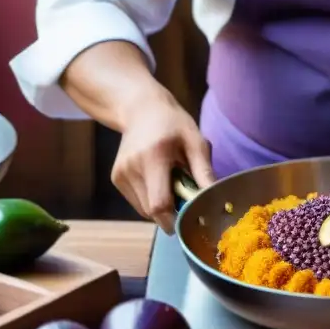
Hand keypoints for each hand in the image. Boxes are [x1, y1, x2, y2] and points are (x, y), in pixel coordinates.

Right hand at [110, 96, 215, 233]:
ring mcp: (120, 174)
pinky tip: (158, 181)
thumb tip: (214, 197)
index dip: (174, 219)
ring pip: (143, 209)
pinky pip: (137, 202)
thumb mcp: (196, 141)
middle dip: (171, 212)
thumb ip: (204, 171)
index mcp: (153, 157)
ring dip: (161, 207)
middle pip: (150, 210)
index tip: (190, 219)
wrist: (141, 110)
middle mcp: (131, 168)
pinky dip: (151, 199)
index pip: (159, 203)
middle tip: (185, 197)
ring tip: (171, 184)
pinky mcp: (116, 178)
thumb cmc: (174, 124)